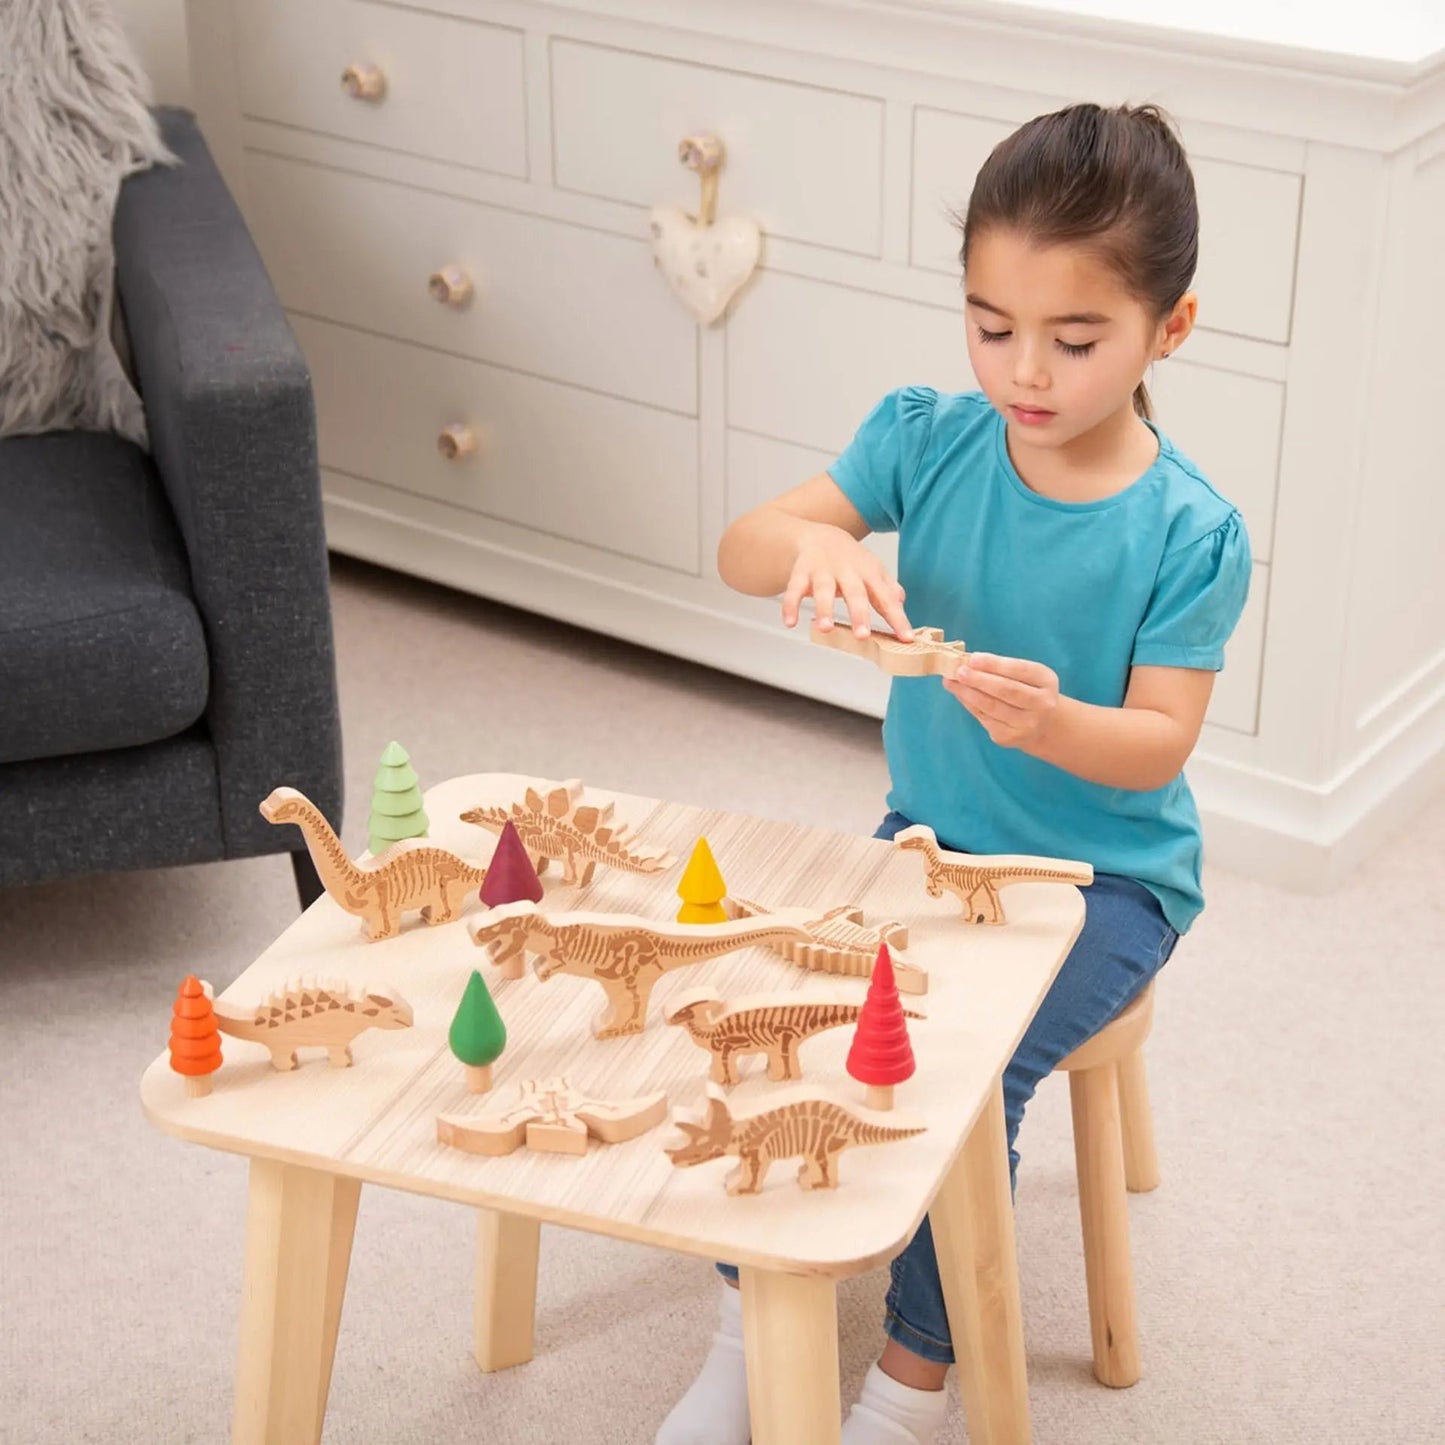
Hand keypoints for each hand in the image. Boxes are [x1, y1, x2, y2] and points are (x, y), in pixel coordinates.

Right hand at [781, 523, 911, 639]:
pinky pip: (794, 589)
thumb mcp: (873, 570)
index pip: (885, 598)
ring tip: (825, 629)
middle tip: (862, 635)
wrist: (820, 535)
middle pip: (854, 592)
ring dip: (824, 609)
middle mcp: (847, 570)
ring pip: (823, 590)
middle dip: (859, 614)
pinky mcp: (800, 572)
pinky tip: (790, 623)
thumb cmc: (850, 560)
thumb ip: (888, 589)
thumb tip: (901, 604)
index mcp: (869, 573)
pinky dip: (790, 605)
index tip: (906, 638)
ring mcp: (823, 570)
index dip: (897, 618)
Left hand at [944, 653, 1059, 747]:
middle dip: (979, 679)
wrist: (1041, 726)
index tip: (973, 658)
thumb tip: (966, 661)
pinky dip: (969, 704)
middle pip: (1006, 690)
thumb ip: (1001, 668)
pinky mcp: (1008, 737)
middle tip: (959, 671)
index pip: (1020, 670)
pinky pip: (984, 717)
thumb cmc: (1027, 691)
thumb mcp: (1025, 675)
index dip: (995, 664)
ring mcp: (1026, 724)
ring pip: (991, 706)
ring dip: (968, 693)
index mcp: (1046, 681)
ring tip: (951, 681)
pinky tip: (959, 694)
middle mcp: (1041, 704)